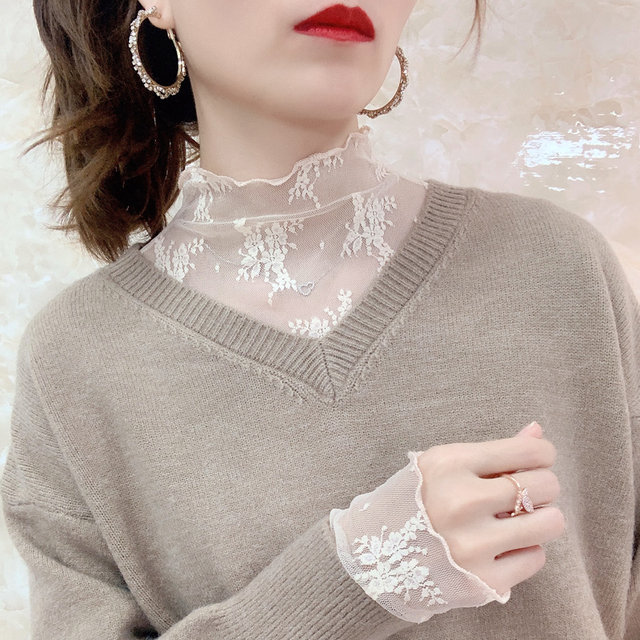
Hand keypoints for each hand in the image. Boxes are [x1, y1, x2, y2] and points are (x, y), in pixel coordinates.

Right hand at [417, 422, 564, 596]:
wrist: (380, 553)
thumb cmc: (419, 499)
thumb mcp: (446, 465)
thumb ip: (495, 451)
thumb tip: (537, 431)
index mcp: (449, 465)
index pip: (528, 452)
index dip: (542, 454)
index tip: (537, 461)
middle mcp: (460, 502)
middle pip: (545, 485)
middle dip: (541, 486)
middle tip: (523, 492)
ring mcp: (472, 544)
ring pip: (550, 523)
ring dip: (541, 518)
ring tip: (520, 518)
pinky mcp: (483, 581)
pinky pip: (536, 557)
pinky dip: (525, 550)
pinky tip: (503, 545)